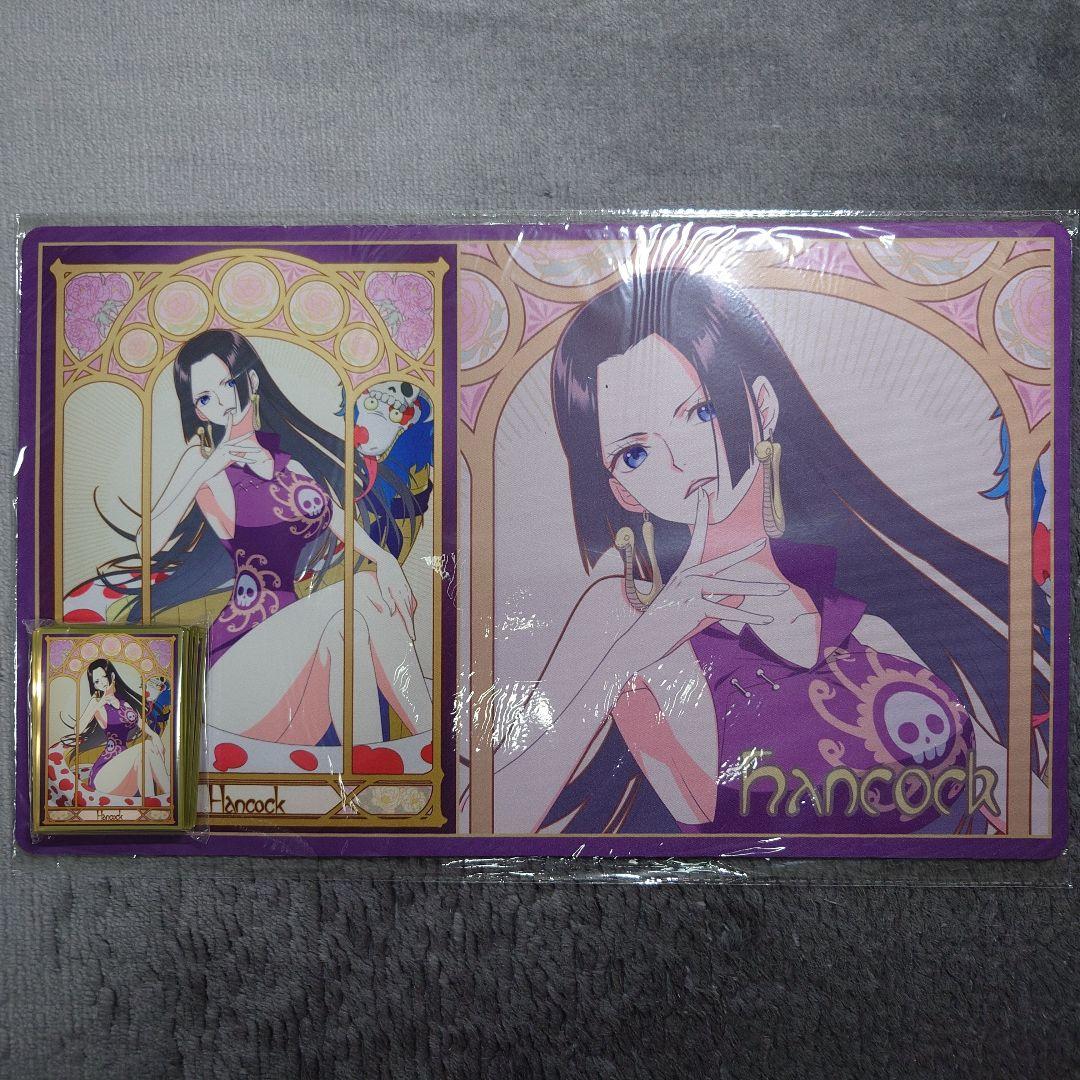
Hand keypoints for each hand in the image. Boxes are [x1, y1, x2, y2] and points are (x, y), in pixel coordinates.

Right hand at [200, 410, 268, 477]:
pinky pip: (238, 458)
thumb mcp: (223, 456)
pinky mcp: (226, 458)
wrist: (206, 470)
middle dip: (245, 436)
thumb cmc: (215, 463)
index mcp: (222, 444)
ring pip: (239, 450)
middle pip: (236, 440)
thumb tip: (242, 453)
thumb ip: (232, 452)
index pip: (227, 431)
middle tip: (252, 432)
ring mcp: (224, 452)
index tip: (231, 414)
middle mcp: (223, 446)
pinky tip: (254, 460)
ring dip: (250, 450)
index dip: (229, 422)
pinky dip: (247, 460)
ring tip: (258, 450)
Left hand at [374, 551, 416, 639]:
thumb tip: (391, 614)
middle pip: (410, 614)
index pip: (407, 616)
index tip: (411, 637)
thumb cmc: (383, 575)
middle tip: (411, 638)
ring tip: (410, 629)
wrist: (389, 562)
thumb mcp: (382, 588)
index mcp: (400, 596)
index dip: (409, 627)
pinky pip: (411, 603)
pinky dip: (411, 611)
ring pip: (411, 609)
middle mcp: (406, 594)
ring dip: (411, 619)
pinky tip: (409, 614)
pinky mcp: (407, 589)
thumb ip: (386, 601)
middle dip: (411, 626)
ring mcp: (408, 591)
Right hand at [623, 491, 785, 667]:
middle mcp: (687, 576)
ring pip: (732, 587)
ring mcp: (691, 590)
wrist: (642, 641)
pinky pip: (728, 611)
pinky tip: (767, 617)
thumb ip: (716, 600)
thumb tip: (741, 596)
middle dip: (744, 551)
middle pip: (722, 561)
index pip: (695, 540)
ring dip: (760, 590)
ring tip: (780, 589)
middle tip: (762, 542)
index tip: (703, 496)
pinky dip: (750, 615)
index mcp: (684, 571)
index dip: (700, 517)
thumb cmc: (665, 624)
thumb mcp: (691, 607)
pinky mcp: (695, 608)